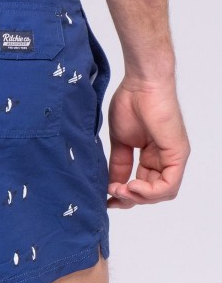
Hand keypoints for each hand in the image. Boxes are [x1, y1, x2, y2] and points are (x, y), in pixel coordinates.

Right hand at [107, 75, 190, 208]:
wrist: (140, 83)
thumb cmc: (130, 103)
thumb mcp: (120, 142)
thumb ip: (118, 165)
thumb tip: (111, 186)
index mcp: (153, 156)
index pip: (143, 186)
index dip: (125, 196)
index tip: (106, 199)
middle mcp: (165, 159)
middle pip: (152, 193)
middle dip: (130, 199)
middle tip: (111, 195)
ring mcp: (173, 157)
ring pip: (163, 193)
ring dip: (139, 197)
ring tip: (120, 189)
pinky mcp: (178, 154)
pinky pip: (169, 184)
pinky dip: (150, 191)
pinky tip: (132, 185)